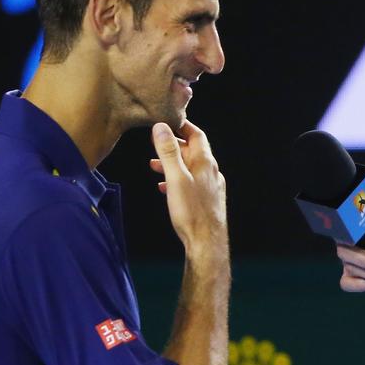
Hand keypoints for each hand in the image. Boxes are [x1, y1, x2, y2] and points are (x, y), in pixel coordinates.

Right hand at [150, 121, 226, 257]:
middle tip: (155, 143)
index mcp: (205, 163)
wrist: (206, 243)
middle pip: (193, 151)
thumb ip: (168, 152)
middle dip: (173, 146)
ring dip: (172, 164)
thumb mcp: (175, 178)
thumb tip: (161, 127)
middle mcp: (211, 172)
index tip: (166, 121)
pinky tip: (164, 187)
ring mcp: (211, 187)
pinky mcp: (207, 200)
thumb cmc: (191, 212)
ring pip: (190, 168)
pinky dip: (177, 179)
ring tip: (153, 165)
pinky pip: (191, 183)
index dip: (181, 126)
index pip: (196, 135)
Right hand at [336, 204, 364, 291]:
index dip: (349, 236)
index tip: (359, 241)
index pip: (344, 229)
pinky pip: (348, 283)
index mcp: (356, 222)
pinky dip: (361, 285)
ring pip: (352, 270)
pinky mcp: (357, 273)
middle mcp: (349, 240)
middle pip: (345, 253)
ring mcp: (351, 258)